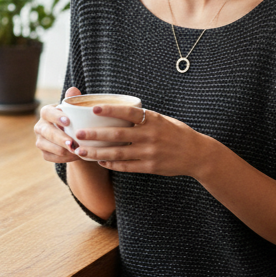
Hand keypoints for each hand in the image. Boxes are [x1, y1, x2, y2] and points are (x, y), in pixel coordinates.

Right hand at [34, 86, 82, 163]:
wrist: (76, 138)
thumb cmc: (75, 120)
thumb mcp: (76, 110)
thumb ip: (74, 100)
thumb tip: (73, 90)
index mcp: (47, 112)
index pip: (47, 112)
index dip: (56, 117)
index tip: (68, 121)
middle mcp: (40, 126)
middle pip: (46, 132)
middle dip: (59, 137)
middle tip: (72, 143)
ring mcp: (40, 140)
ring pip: (46, 146)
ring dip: (61, 150)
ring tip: (76, 151)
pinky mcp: (44, 153)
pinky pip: (50, 157)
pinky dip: (63, 158)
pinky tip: (75, 157)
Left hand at [70, 105, 208, 176]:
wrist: (197, 154)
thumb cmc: (177, 133)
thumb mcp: (162, 120)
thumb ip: (143, 118)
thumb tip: (118, 112)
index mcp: (153, 120)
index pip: (128, 112)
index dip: (110, 110)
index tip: (93, 108)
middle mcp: (150, 135)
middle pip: (117, 134)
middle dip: (95, 135)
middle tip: (78, 134)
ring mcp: (149, 153)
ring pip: (118, 153)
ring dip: (97, 153)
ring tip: (81, 151)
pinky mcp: (150, 167)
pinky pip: (126, 166)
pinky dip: (111, 164)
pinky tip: (100, 162)